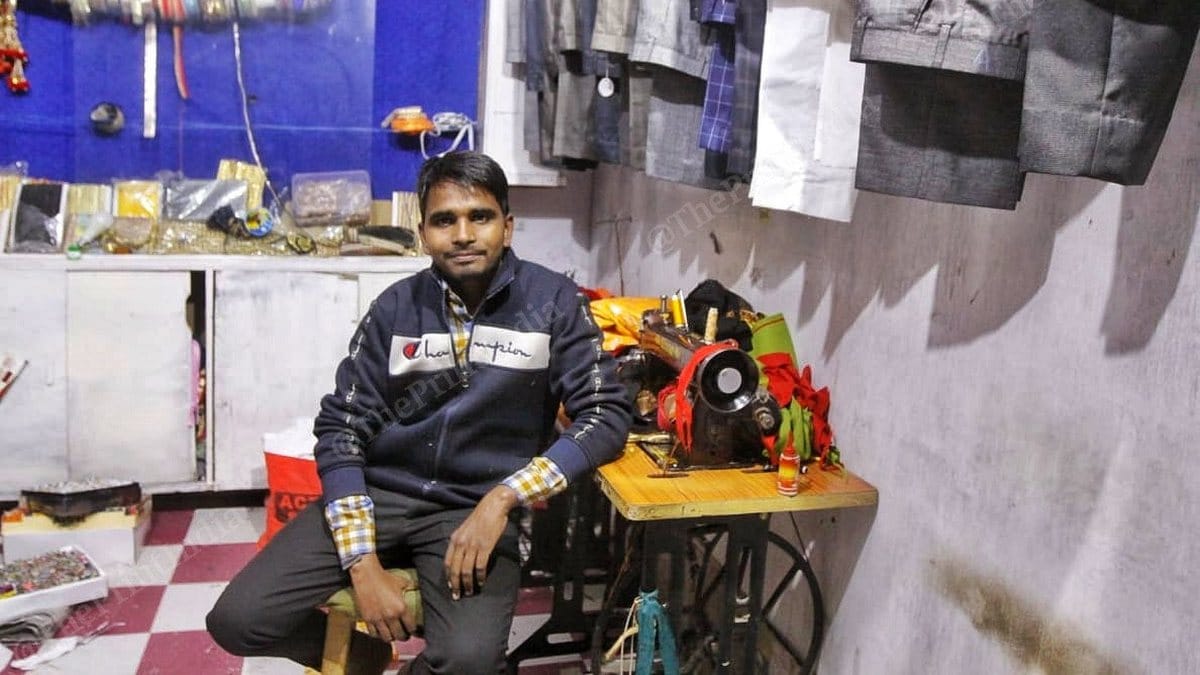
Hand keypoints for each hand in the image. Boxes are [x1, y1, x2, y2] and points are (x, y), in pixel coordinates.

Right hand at [348, 553, 417, 641]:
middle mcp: (391, 616)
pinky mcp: (367, 619)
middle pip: (400, 636)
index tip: (414, 631)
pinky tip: (381, 633)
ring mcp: (378, 619)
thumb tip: (418, 587)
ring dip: (392, 638)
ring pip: (387, 638)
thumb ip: (411, 587)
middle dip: (404, 637)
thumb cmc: (384, 578)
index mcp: (401, 608)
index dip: (414, 631)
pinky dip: (378, 635)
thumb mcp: (402, 582)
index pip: (411, 627)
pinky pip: (374, 634)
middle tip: (404, 635)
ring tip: (393, 635)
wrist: (366, 575)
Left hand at [444, 485, 518, 599]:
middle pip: (455, 569)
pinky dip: (480, 576)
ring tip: (470, 592)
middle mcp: (461, 543)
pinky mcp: (485, 547)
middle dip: (456, 585)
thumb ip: (461, 542)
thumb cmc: (481, 517)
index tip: (450, 586)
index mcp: (455, 539)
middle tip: (457, 596)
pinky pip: (480, 566)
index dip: (449, 576)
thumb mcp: (465, 529)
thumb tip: (460, 556)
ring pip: (466, 570)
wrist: (493, 506)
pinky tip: (482, 582)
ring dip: (468, 583)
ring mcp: (473, 545)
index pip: (448, 562)